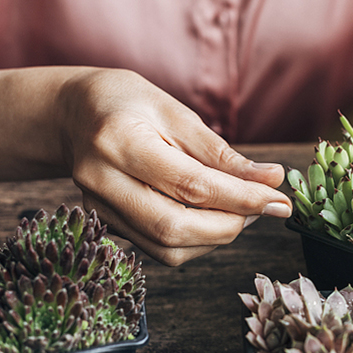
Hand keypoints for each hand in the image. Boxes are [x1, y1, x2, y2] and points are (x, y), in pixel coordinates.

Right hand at [57, 68, 291, 265]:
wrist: (73, 113)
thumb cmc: (128, 104)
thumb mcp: (176, 112)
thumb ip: (221, 153)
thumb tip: (271, 180)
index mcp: (119, 142)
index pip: (190, 186)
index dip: (241, 198)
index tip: (279, 199)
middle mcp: (101, 181)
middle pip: (174, 227)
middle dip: (230, 226)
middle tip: (262, 208)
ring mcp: (98, 208)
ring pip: (167, 248)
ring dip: (214, 237)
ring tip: (238, 208)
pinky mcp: (104, 224)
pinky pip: (157, 248)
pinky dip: (193, 241)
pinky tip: (209, 216)